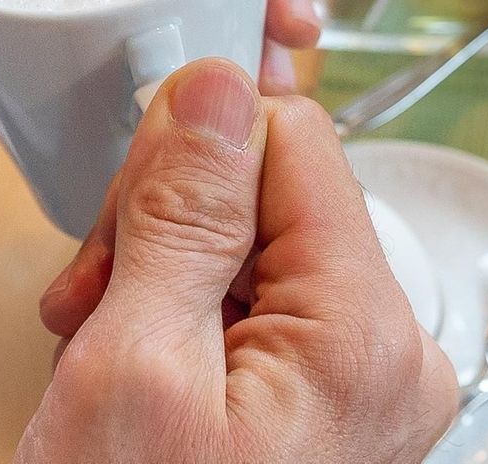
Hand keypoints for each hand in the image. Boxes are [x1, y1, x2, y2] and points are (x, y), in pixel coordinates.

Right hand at [26, 59, 454, 463]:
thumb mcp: (133, 369)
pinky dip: (189, 322)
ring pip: (262, 248)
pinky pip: (265, 307)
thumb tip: (219, 85)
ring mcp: (368, 380)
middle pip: (280, 196)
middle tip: (94, 301)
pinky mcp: (335, 400)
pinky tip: (140, 372)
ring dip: (167, 279)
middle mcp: (394, 351)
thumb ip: (182, 215)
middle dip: (171, 231)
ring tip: (105, 353)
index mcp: (366, 331)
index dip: (198, 155)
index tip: (126, 208)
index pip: (299, 142)